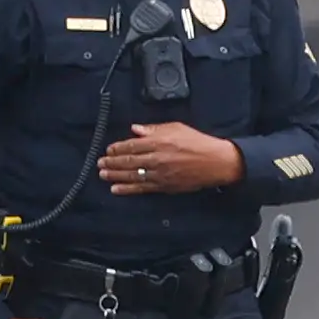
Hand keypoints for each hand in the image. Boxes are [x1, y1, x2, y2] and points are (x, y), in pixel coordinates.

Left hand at [102, 124, 243, 194]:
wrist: (217, 163)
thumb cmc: (199, 143)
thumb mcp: (176, 128)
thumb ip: (154, 129)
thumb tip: (136, 130)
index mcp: (158, 142)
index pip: (131, 145)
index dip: (117, 148)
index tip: (108, 149)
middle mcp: (156, 159)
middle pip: (128, 161)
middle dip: (112, 162)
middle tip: (100, 163)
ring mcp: (160, 174)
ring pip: (132, 175)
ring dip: (116, 176)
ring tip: (103, 175)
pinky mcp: (165, 186)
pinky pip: (143, 188)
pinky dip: (128, 189)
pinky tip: (117, 189)